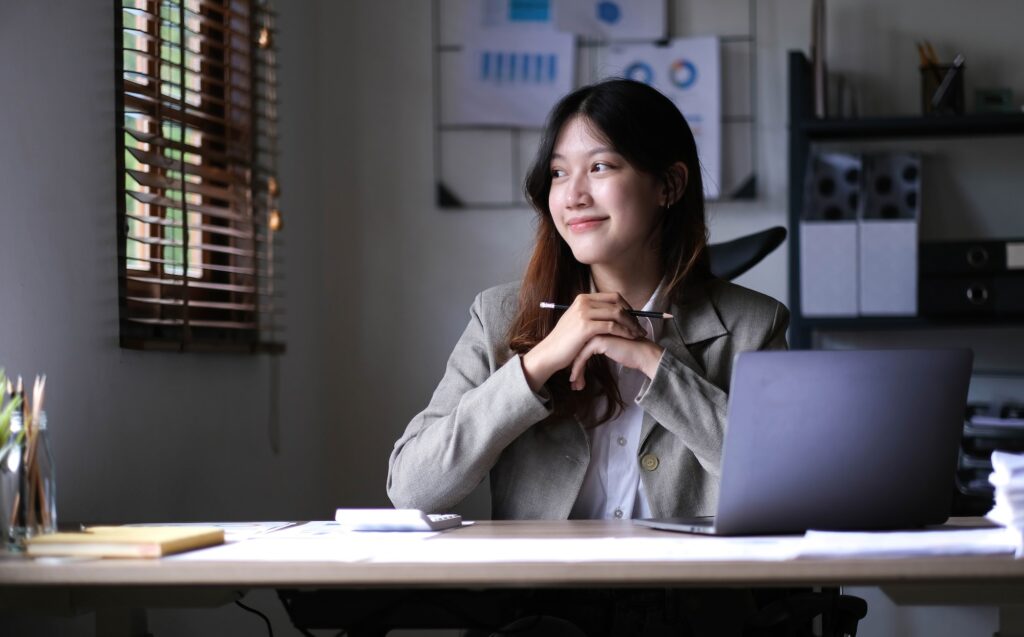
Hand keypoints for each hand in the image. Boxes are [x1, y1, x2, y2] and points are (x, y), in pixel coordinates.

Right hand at [522, 293, 645, 391]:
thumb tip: (610, 313)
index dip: (627, 306)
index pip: (612, 296)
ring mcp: (584, 313)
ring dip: (631, 324)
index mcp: (583, 298)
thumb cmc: (564, 341)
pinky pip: (612, 326)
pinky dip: (624, 331)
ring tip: (638, 334)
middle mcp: (584, 302)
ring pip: (617, 313)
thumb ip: (591, 314)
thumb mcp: (576, 321)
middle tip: (640, 327)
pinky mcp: (586, 327)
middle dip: (632, 315)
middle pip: (617, 303)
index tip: (634, 318)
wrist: (550, 352)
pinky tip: (630, 338)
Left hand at [568, 335, 663, 390]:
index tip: (573, 377)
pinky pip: (582, 357)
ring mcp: (595, 333)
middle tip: (572, 383)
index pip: (578, 345)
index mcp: (595, 327)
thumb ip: (596, 349)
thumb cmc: (630, 351)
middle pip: (576, 348)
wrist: (643, 353)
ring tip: (575, 386)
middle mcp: (593, 327)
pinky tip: (576, 380)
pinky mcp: (598, 341)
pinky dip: (578, 369)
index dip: (574, 361)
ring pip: (577, 353)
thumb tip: (581, 362)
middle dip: (573, 367)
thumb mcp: (609, 348)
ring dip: (575, 371)